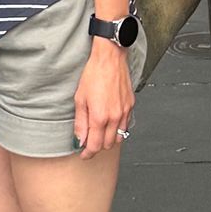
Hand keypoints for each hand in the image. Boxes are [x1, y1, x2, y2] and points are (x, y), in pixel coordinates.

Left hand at [73, 40, 134, 159]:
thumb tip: (80, 139)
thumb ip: (80, 122)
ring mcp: (124, 112)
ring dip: (108, 139)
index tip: (83, 154)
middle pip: (107, 145)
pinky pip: (125, 125)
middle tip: (88, 141)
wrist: (110, 58)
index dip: (87, 153)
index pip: (95, 146)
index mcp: (100, 117)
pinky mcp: (130, 106)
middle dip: (97, 147)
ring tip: (99, 132)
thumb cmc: (94, 74)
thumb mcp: (80, 98)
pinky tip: (110, 121)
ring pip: (118, 137)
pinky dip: (117, 128)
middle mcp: (114, 117)